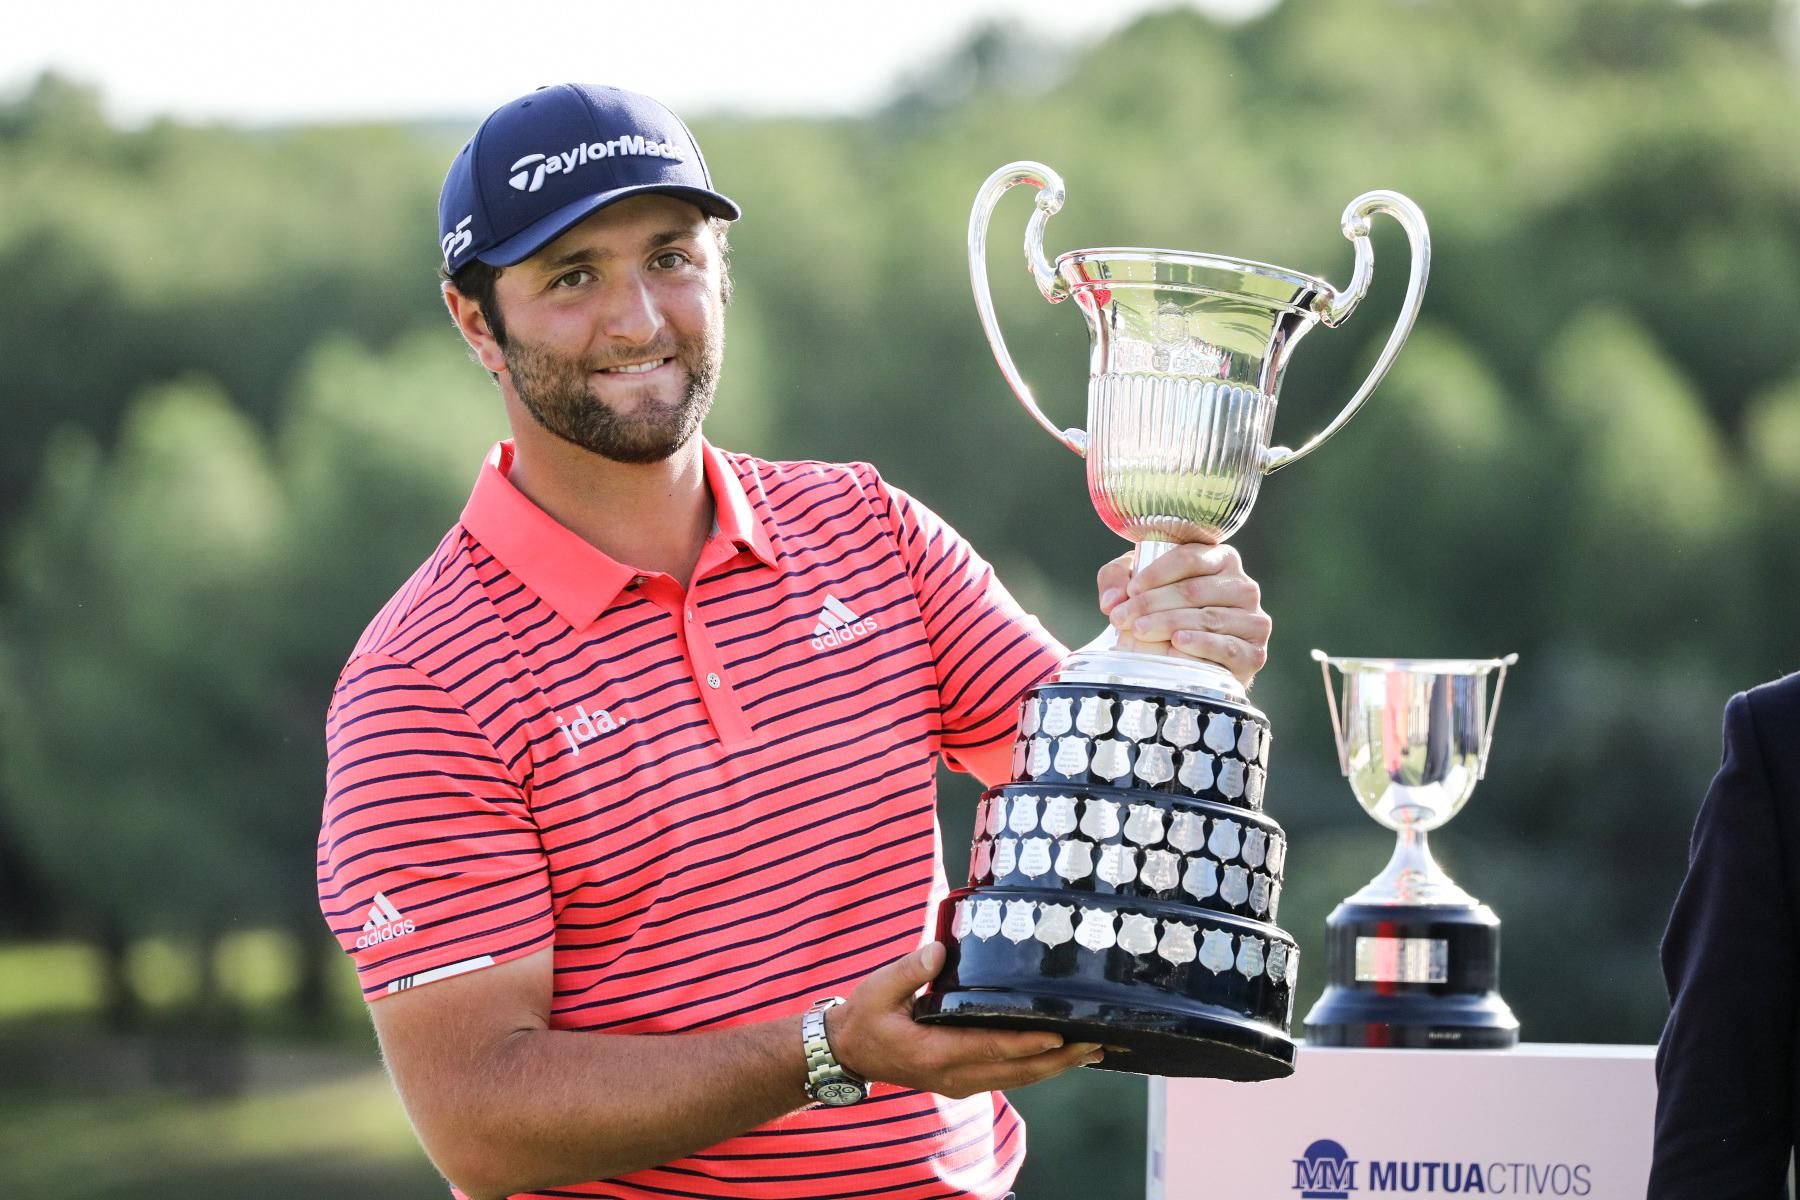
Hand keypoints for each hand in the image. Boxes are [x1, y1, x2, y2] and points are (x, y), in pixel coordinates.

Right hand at [829, 943, 1101, 1099]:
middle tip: (1096, 1043)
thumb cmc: (866, 1016)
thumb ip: (910, 970)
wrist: (849, 1052)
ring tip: (1091, 1050)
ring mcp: (960, 1081)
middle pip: (1015, 1071)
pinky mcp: (963, 1079)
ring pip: (1016, 1079)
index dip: (1025, 1044)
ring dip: (1055, 1067)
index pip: (989, 1048)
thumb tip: (941, 950)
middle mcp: (952, 1074)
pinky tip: (1058, 1055)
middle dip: (1058, 1060)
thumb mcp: (878, 988)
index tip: (1058, 1036)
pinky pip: (1007, 1076)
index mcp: (933, 1052)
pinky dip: (1036, 1067)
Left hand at [1096, 543, 1270, 685]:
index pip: (1190, 557)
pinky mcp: (1254, 653)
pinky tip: (1176, 644)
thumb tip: (1111, 600)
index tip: (1130, 589)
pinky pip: (1226, 647)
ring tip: (1138, 631)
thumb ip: (1117, 579)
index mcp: (1221, 560)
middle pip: (1194, 590)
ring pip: (1207, 618)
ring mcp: (1253, 620)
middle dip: (1152, 604)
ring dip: (1168, 624)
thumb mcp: (1138, 588)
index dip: (1157, 573)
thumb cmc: (1164, 615)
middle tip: (1122, 618)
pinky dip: (1199, 645)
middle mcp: (1243, 586)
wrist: (1191, 664)